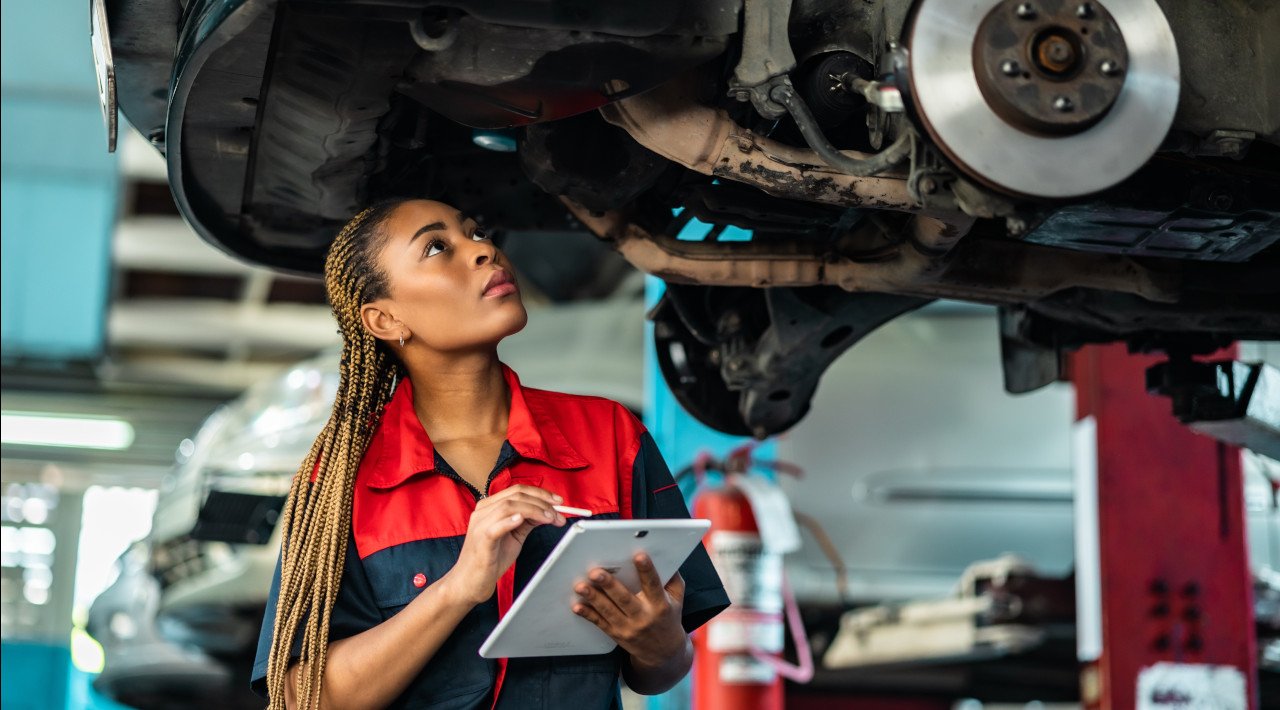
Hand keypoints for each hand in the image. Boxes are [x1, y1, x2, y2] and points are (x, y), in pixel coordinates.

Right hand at [443, 485, 564, 605]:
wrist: (470, 582)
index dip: (541, 493)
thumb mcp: (514, 536)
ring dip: (534, 510)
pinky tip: (522, 520)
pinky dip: (510, 521)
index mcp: (490, 506)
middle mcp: (483, 511)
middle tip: (560, 513)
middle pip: (516, 495)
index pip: (518, 490)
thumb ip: (527, 522)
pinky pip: (495, 527)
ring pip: (509, 506)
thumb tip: (547, 511)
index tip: (559, 501)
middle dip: (543, 502)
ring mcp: (480, 524)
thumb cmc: (490, 559)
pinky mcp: (481, 540)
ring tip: (550, 518)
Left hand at [572, 553, 686, 667]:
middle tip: (596, 572)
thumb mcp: (677, 600)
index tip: (639, 556)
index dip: (647, 571)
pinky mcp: (616, 634)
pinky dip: (588, 615)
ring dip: (593, 598)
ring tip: (580, 586)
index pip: (653, 585)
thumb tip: (667, 558)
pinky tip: (577, 606)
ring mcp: (628, 627)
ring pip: (608, 611)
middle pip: (624, 599)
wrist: (663, 653)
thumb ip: (673, 579)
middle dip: (609, 585)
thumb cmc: (669, 618)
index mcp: (660, 605)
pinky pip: (600, 623)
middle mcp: (643, 617)